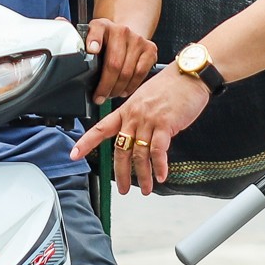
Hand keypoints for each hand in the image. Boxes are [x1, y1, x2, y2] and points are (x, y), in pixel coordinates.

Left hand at [71, 66, 211, 194]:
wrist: (189, 76)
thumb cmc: (171, 87)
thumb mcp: (145, 98)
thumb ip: (138, 117)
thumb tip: (139, 137)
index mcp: (126, 110)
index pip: (101, 128)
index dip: (86, 142)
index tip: (75, 154)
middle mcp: (134, 116)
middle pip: (120, 149)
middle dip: (121, 173)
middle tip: (123, 188)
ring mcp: (148, 120)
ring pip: (139, 154)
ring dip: (143, 175)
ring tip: (146, 188)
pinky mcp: (165, 125)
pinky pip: (158, 150)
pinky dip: (159, 166)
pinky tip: (161, 176)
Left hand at [85, 18, 157, 101]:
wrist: (126, 34)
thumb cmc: (107, 42)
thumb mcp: (91, 41)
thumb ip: (84, 50)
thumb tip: (78, 67)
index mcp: (103, 26)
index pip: (97, 30)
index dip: (94, 40)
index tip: (92, 50)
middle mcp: (122, 30)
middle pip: (114, 63)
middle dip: (105, 85)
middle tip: (99, 96)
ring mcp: (138, 39)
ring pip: (127, 72)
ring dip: (118, 88)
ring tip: (111, 94)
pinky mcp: (150, 49)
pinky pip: (140, 73)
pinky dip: (131, 86)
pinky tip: (124, 90)